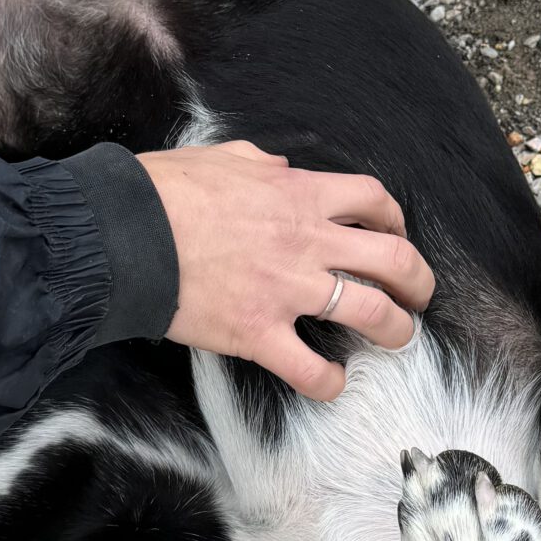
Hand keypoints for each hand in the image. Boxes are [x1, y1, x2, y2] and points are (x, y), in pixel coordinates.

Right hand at [137, 142, 434, 400]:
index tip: (394, 233)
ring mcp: (287, 290)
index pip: (373, 200)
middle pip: (393, 259)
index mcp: (298, 195)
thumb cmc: (164, 192)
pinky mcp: (259, 333)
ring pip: (371, 313)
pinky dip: (329, 382)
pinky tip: (333, 383)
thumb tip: (279, 169)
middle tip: (417, 297)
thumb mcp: (222, 157)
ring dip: (396, 330)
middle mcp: (306, 242)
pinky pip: (310, 369)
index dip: (394, 219)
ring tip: (398, 339)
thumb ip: (260, 164)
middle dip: (417, 281)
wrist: (123, 235)